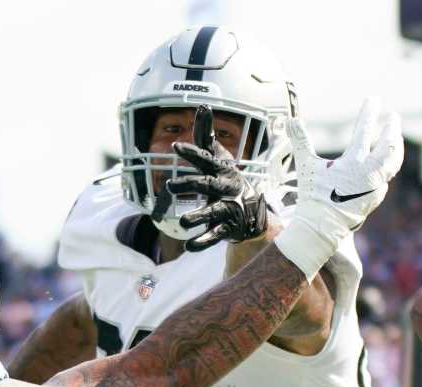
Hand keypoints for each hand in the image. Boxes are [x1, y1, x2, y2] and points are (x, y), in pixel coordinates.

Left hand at [166, 105, 268, 251]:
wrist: (252, 211)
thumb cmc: (227, 178)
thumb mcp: (218, 157)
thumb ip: (207, 135)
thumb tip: (203, 106)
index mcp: (221, 170)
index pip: (205, 158)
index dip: (192, 152)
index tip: (175, 146)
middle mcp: (225, 188)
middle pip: (206, 185)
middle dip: (189, 184)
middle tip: (169, 185)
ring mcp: (226, 209)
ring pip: (212, 212)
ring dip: (198, 216)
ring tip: (184, 221)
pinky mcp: (226, 228)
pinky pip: (213, 236)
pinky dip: (202, 242)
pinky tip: (188, 246)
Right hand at [274, 97, 402, 279]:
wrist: (321, 227)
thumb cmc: (312, 196)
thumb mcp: (306, 166)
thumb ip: (301, 141)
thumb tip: (291, 120)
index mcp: (352, 163)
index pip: (364, 131)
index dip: (368, 113)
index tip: (372, 99)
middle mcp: (368, 174)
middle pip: (389, 145)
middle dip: (391, 128)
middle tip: (392, 116)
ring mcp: (375, 186)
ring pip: (393, 161)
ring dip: (395, 146)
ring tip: (395, 136)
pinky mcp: (376, 197)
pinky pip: (386, 176)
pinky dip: (387, 165)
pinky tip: (385, 162)